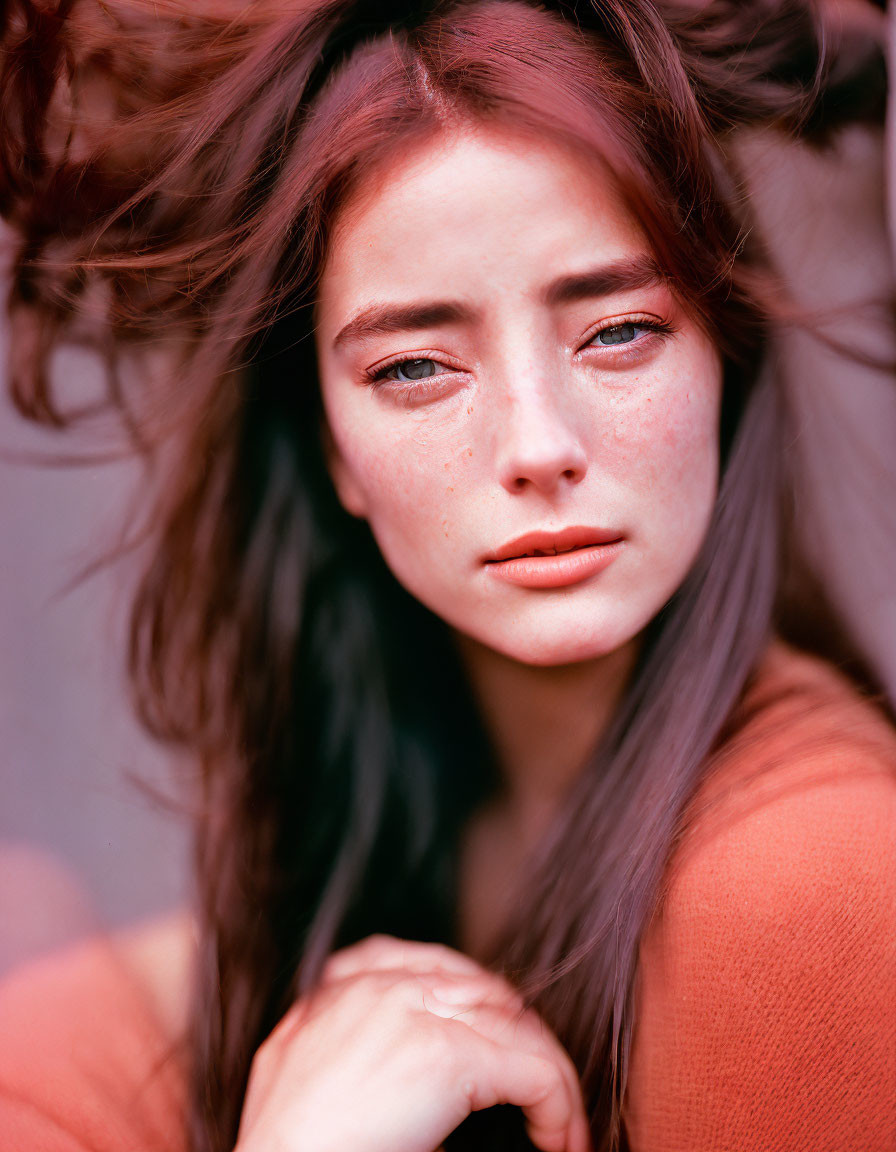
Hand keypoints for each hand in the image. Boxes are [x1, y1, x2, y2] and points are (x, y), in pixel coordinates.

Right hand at [235, 934, 591, 1151]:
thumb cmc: (280, 1142)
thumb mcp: (291, 1062)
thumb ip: (331, 1032)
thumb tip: (366, 1054)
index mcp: (342, 985)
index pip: (428, 964)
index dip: (473, 1000)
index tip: (494, 1041)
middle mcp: (384, 984)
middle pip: (483, 989)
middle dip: (518, 1035)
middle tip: (540, 1085)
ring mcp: (417, 1011)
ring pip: (517, 1027)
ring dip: (549, 1073)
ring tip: (562, 1120)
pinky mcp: (449, 1056)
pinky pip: (534, 1071)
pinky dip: (558, 1105)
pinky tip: (559, 1137)